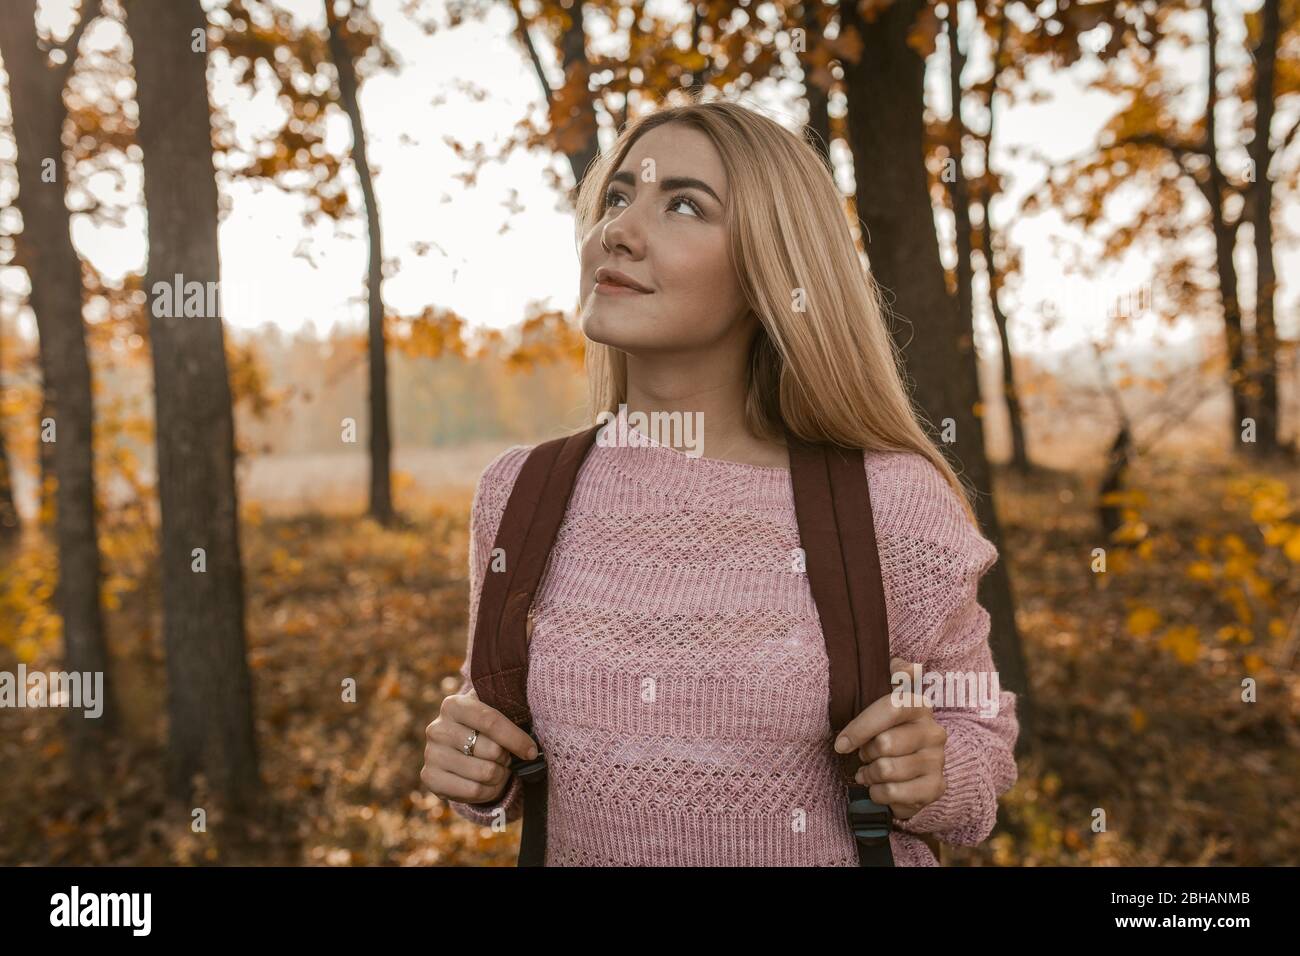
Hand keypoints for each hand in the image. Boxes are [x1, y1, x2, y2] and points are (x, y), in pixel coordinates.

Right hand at [421, 687, 538, 805]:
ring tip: (498, 770)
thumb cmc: (484, 729)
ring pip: (485, 773)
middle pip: (491, 750)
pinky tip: (488, 784)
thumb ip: (510, 713)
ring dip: (500, 775)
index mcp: (453, 705)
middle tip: (505, 757)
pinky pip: (473, 791)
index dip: (516, 738)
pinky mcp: (430, 778)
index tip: (531, 751)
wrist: (458, 750)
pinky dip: (489, 791)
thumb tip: (531, 741)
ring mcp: (431, 754)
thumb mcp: (494, 712)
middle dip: (506, 757)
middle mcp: (437, 728)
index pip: (491, 721)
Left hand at [831, 657, 947, 821]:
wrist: (913, 767)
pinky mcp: (935, 788)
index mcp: (920, 706)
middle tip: (865, 755)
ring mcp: (937, 761)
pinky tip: (880, 788)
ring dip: (869, 775)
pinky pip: (894, 794)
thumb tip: (909, 666)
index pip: (890, 709)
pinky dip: (878, 794)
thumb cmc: (888, 729)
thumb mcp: (884, 697)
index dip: (861, 727)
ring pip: (887, 771)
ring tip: (869, 772)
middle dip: (865, 754)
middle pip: (885, 744)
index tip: (841, 744)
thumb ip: (894, 674)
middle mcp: (934, 732)